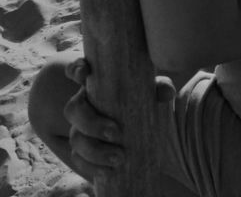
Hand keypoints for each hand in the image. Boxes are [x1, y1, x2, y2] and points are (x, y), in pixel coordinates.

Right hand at [63, 58, 175, 180]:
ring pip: (75, 137)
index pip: (77, 70)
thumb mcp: (152, 94)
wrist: (143, 133)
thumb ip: (159, 88)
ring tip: (119, 157)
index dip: (76, 69)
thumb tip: (167, 92)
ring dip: (94, 150)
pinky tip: (108, 171)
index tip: (84, 73)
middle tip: (115, 133)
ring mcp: (80, 128)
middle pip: (73, 109)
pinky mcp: (82, 151)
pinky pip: (77, 159)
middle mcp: (85, 104)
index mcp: (97, 83)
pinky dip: (91, 166)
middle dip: (92, 123)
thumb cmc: (143, 103)